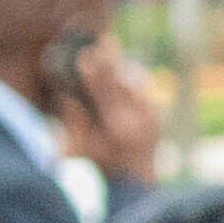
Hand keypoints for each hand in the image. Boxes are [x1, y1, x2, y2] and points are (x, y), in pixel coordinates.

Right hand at [52, 45, 172, 186]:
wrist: (136, 182)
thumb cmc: (101, 167)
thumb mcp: (80, 149)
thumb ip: (75, 123)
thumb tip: (67, 97)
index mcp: (117, 128)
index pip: (105, 94)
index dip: (95, 73)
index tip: (86, 55)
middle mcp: (138, 121)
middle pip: (122, 83)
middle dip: (110, 61)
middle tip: (101, 41)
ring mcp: (151, 118)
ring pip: (136, 84)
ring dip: (122, 66)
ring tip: (110, 45)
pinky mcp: (156, 116)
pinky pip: (144, 91)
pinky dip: (132, 79)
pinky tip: (122, 67)